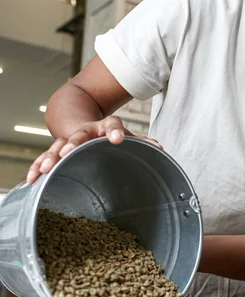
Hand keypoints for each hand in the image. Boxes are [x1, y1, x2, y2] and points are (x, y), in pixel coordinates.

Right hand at [26, 116, 162, 183]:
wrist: (77, 118)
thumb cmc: (106, 132)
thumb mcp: (123, 134)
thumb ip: (140, 142)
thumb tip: (161, 148)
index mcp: (105, 126)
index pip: (112, 124)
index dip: (116, 131)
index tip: (118, 139)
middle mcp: (86, 131)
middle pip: (80, 134)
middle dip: (75, 143)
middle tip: (71, 150)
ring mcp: (69, 139)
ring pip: (59, 146)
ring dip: (53, 157)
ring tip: (46, 168)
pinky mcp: (56, 149)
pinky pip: (45, 158)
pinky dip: (38, 167)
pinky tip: (33, 178)